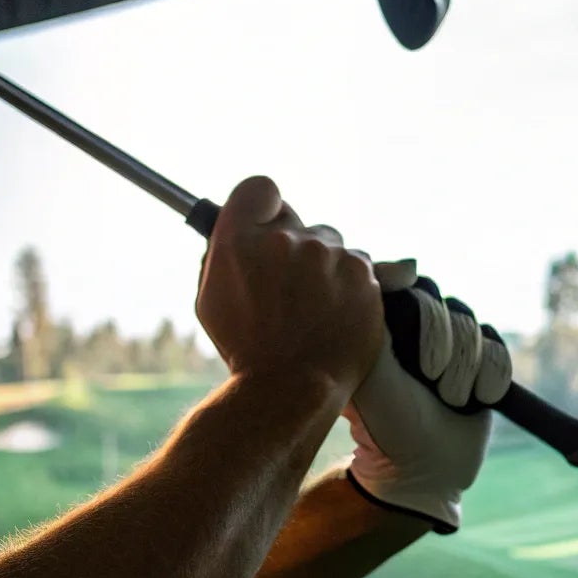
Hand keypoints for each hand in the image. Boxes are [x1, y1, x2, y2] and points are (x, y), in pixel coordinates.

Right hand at [194, 176, 383, 397]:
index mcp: (238, 239)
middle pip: (297, 221)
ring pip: (331, 244)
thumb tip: (247, 228)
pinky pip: (359, 265)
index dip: (266, 206)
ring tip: (316, 309)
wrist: (292, 388)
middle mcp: (284, 238)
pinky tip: (338, 314)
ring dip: (326, 266)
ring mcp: (327, 253)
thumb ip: (230, 253)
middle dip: (296, 247)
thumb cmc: (248, 350)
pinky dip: (352, 285)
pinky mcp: (363, 271)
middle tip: (292, 287)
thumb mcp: (214, 298)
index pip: (260, 189)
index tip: (270, 223)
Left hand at [341, 259, 508, 533]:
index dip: (422, 311)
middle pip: (446, 304)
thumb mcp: (369, 367)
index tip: (421, 345)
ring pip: (473, 327)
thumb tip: (406, 266)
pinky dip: (491, 377)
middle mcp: (420, 327)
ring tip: (449, 400)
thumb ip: (377, 314)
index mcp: (388, 323)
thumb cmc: (385, 423)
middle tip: (430, 381)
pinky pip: (499, 348)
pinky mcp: (483, 361)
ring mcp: (453, 344)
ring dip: (464, 370)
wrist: (421, 470)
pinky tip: (477, 401)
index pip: (413, 285)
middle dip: (441, 346)